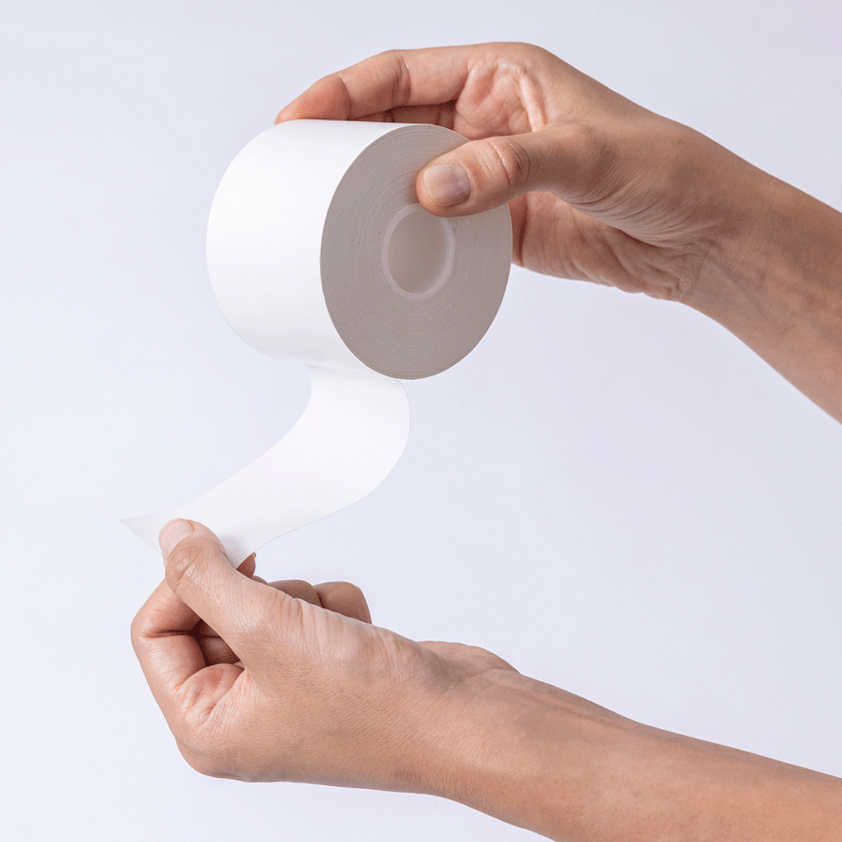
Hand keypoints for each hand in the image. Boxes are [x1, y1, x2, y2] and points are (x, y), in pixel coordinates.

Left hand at [130, 518, 515, 788]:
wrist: (464, 720)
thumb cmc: (375, 707)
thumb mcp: (270, 631)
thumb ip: (209, 580)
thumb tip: (173, 541)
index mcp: (208, 727)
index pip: (156, 634)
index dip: (180, 583)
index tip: (214, 543)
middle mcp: (242, 712)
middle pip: (211, 615)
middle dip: (255, 592)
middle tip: (281, 584)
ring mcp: (287, 687)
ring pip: (264, 604)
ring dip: (301, 598)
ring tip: (334, 626)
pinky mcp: (326, 665)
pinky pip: (306, 608)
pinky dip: (332, 606)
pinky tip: (359, 631)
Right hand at [277, 42, 756, 302]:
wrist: (694, 238)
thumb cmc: (662, 170)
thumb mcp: (587, 153)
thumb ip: (510, 167)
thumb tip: (431, 191)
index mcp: (501, 77)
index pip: (402, 74)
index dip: (342, 93)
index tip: (297, 120)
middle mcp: (486, 123)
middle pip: (392, 127)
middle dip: (342, 147)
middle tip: (296, 176)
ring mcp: (487, 178)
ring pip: (408, 181)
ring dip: (372, 198)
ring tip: (327, 220)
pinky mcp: (496, 229)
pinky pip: (438, 230)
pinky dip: (411, 240)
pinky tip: (389, 252)